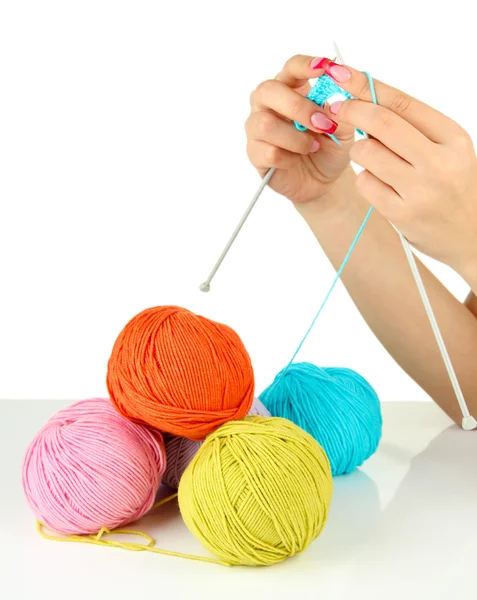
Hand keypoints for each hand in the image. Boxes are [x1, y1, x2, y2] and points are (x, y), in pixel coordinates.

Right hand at [246, 55, 355, 203]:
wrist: (324, 180)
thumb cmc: (330, 147)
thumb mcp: (345, 126)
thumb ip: (342, 108)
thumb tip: (337, 95)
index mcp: (290, 88)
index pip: (292, 67)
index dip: (306, 66)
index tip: (326, 68)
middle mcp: (267, 104)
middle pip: (269, 90)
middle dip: (299, 107)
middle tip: (323, 124)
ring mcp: (257, 129)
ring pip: (266, 124)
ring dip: (295, 137)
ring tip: (313, 147)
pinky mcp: (255, 154)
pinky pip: (268, 152)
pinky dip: (289, 157)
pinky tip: (297, 160)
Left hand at [323, 61, 476, 279]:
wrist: (471, 235)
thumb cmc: (453, 186)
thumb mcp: (448, 149)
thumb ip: (414, 127)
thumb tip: (366, 99)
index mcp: (452, 137)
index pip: (402, 102)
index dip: (367, 86)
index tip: (342, 76)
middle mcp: (439, 162)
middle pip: (381, 122)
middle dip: (351, 110)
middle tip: (336, 108)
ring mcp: (420, 190)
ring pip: (366, 153)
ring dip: (358, 150)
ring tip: (371, 157)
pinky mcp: (402, 214)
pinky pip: (365, 183)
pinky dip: (364, 178)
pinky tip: (379, 184)